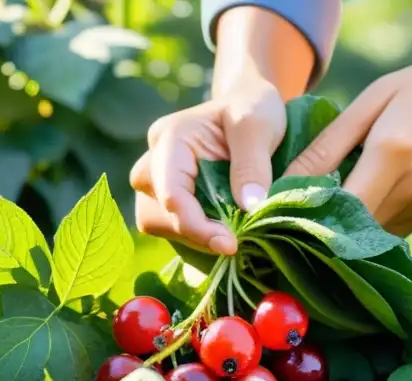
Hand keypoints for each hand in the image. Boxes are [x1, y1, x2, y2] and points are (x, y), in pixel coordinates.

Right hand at [131, 72, 285, 254]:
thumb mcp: (258, 124)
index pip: (170, 192)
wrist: (248, 105)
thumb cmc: (252, 108)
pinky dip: (196, 236)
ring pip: (157, 224)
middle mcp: (155, 160)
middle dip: (192, 234)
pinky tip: (223, 231)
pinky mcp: (171, 196)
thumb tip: (249, 207)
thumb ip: (253, 163)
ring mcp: (158, 180)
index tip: (230, 244)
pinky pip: (171, 227)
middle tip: (233, 241)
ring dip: (192, 238)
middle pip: (153, 213)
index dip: (196, 226)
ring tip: (230, 234)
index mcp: (171, 138)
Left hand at [285, 58, 411, 234]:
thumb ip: (330, 144)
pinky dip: (364, 221)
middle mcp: (411, 190)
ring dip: (340, 225)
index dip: (305, 216)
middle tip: (288, 216)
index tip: (277, 215)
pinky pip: (382, 230)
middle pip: (348, 229)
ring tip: (322, 204)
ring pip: (365, 235)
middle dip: (316, 225)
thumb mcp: (375, 100)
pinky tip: (358, 200)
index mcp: (393, 153)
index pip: (338, 205)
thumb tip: (286, 181)